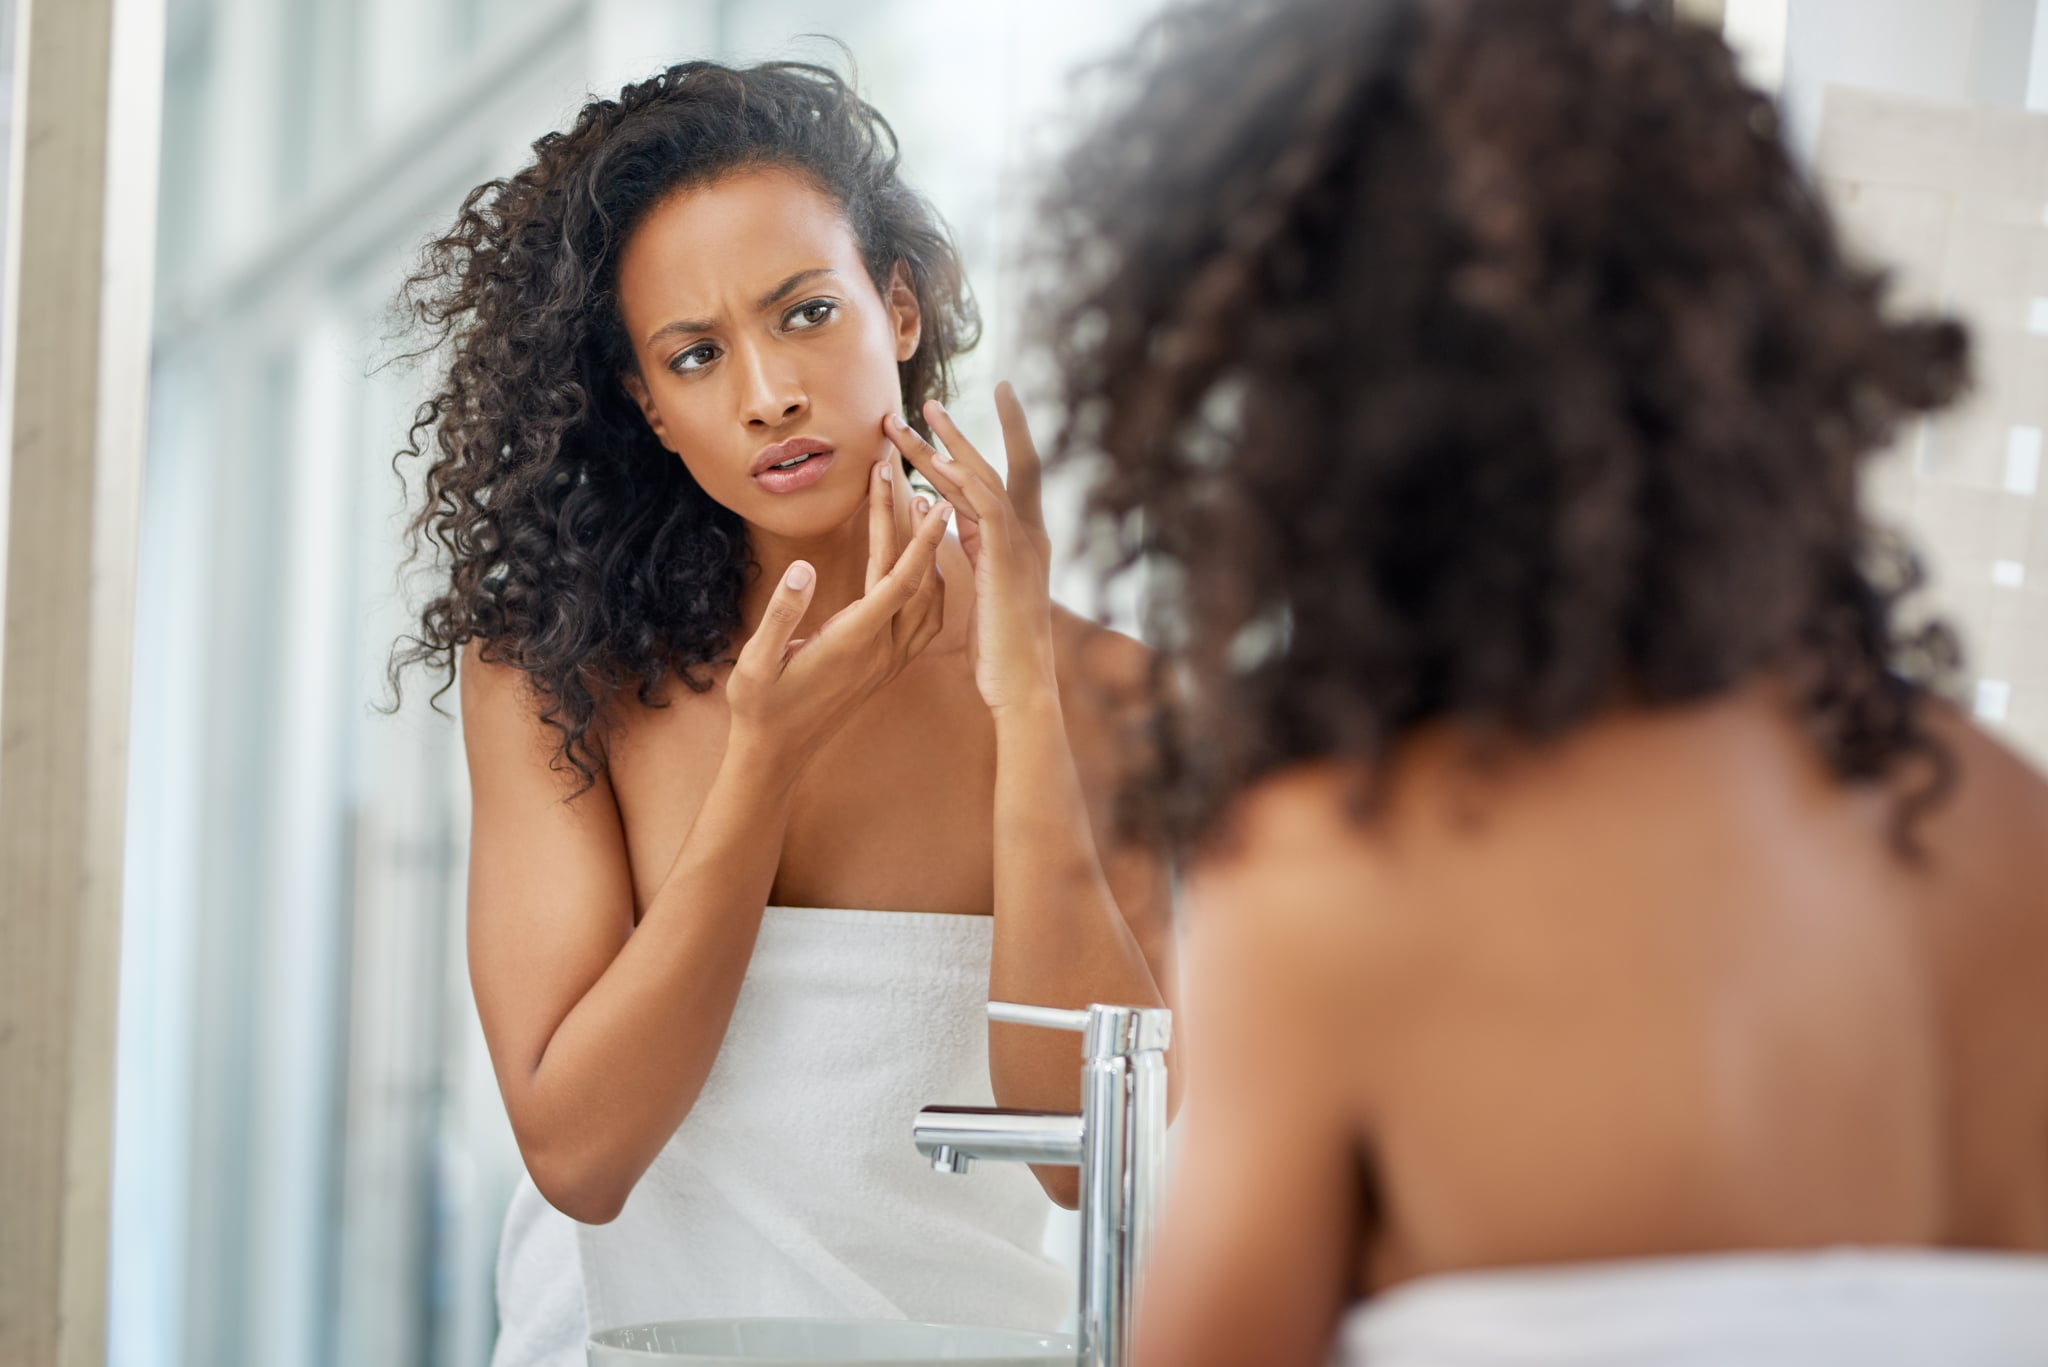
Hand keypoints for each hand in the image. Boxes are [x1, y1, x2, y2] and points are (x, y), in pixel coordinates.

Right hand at [725, 459, 951, 779]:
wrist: (776, 754)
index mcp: (853, 641)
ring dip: (930, 554)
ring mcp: (889, 661)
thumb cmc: (760, 707)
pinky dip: (931, 586)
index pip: (899, 580)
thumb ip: (782, 613)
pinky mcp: (887, 668)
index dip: (920, 539)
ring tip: (922, 509)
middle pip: (915, 578)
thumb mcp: (756, 661)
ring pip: (928, 600)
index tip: (935, 499)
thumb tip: (803, 567)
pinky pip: (924, 622)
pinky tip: (925, 567)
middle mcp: (882, 650)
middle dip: (918, 527)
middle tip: (916, 479)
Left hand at [885, 383, 1056, 716]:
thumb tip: (957, 523)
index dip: (976, 448)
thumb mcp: (989, 588)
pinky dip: (962, 481)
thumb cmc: (1003, 649)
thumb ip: (978, 551)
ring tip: (915, 416)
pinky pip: (984, 507)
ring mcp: (1022, 542)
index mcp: (1021, 540)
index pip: (1000, 479)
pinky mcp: (1008, 558)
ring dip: (948, 445)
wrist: (1023, 685)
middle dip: (960, 433)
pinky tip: (936, 462)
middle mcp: (1028, 532)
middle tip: (928, 401)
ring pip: (983, 477)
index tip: (950, 424)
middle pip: (992, 466)